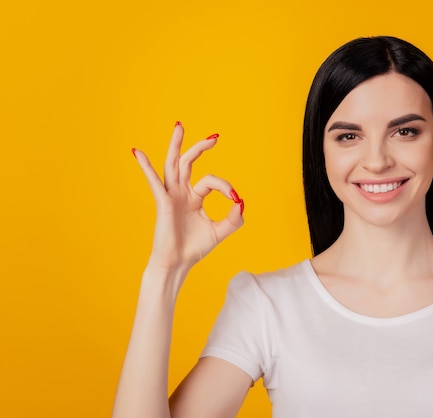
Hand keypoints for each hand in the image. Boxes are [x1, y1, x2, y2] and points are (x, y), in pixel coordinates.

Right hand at [132, 122, 243, 277]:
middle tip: (215, 137)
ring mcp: (171, 196)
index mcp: (194, 197)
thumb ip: (234, 218)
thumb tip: (241, 201)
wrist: (177, 264)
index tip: (235, 199)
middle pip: (188, 163)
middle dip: (200, 147)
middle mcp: (181, 193)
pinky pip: (154, 182)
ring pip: (173, 164)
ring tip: (179, 125)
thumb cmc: (194, 248)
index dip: (225, 187)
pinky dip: (146, 167)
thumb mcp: (220, 231)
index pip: (211, 181)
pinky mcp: (163, 203)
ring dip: (176, 145)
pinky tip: (138, 152)